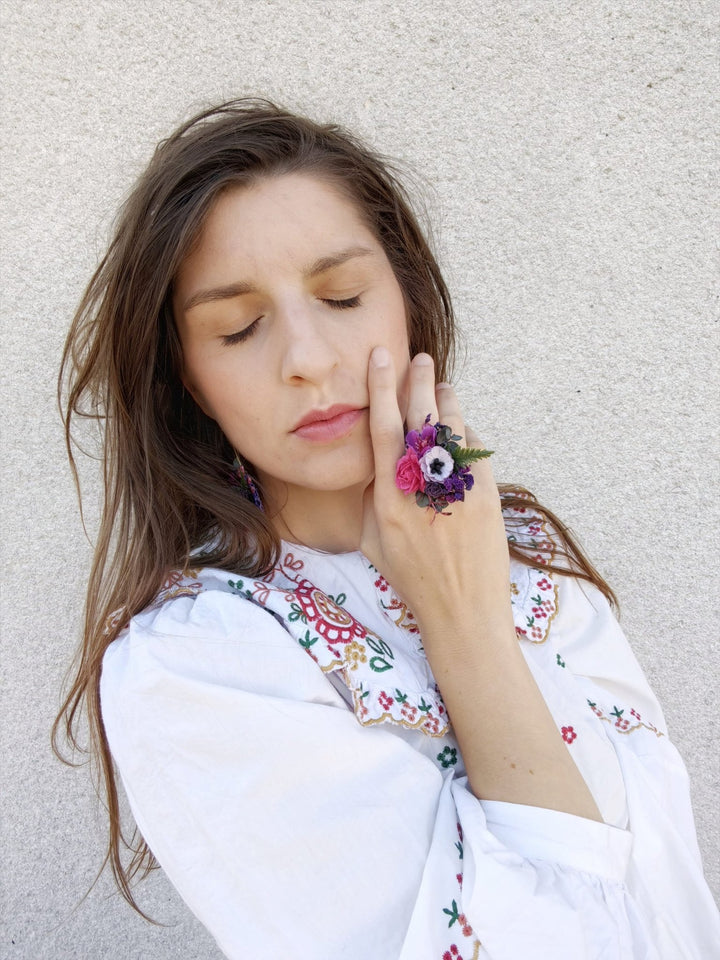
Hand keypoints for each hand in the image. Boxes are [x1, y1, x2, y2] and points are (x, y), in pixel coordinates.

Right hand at [360, 348, 512, 642]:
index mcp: (389, 496)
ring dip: (446, 401)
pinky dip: (467, 434)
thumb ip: (372, 497)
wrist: (461, 610)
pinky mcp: (487, 495)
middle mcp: (422, 487)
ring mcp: (458, 489)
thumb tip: (380, 461)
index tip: (381, 358)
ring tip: (441, 386)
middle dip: (418, 380)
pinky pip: (476, 450)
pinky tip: (461, 429)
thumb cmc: (412, 578)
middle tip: (419, 358)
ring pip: (452, 428)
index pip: (384, 427)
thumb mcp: (372, 541)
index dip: (381, 387)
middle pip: (420, 417)